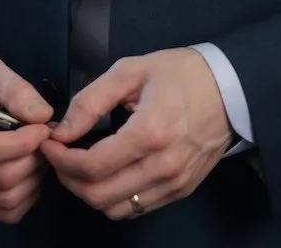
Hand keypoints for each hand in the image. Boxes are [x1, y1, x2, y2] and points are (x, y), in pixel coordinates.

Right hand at [0, 55, 53, 224]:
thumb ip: (14, 89)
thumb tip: (42, 115)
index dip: (20, 143)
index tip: (43, 127)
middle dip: (33, 158)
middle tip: (48, 137)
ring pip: (5, 198)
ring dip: (34, 176)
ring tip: (41, 150)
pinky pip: (5, 211)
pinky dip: (28, 193)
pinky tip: (31, 168)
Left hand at [41, 48, 233, 219]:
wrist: (231, 88)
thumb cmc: (180, 74)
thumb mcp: (131, 71)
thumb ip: (91, 100)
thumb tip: (62, 131)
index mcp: (150, 133)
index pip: (91, 167)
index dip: (60, 160)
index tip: (49, 143)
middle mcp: (163, 167)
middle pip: (98, 195)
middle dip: (67, 179)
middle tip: (59, 155)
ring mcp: (174, 184)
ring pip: (115, 210)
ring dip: (89, 192)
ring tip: (80, 165)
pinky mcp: (181, 190)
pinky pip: (136, 209)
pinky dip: (113, 198)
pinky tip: (108, 172)